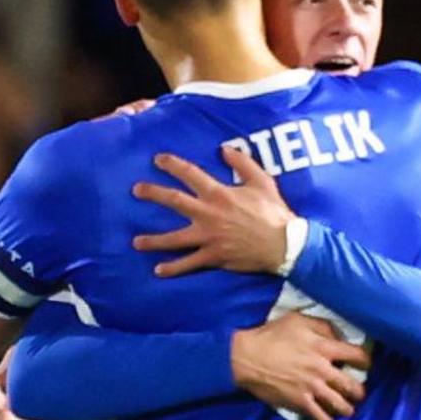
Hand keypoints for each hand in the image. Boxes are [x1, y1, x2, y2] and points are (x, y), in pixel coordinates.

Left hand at [131, 147, 295, 275]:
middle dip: (153, 194)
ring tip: (137, 242)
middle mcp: (208, 214)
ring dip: (154, 240)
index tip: (157, 160)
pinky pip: (189, 263)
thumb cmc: (274, 212)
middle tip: (136, 190)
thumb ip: (243, 163)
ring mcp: (209, 237)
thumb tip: (225, 149)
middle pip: (174, 201)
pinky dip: (173, 268)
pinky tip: (159, 270)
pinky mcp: (213, 256)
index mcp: (219, 193)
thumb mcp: (262, 181)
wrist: (284, 244)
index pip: (190, 174)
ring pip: (175, 238)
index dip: (172, 164)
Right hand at [230, 313, 368, 419]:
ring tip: (348, 410)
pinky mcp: (299, 402)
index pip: (356, 356)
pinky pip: (319, 416)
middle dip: (359, 392)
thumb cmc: (270, 336)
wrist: (247, 357)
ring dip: (347, 408)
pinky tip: (328, 419)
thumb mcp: (298, 321)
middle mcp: (322, 370)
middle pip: (352, 385)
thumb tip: (338, 334)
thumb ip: (322, 326)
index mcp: (324, 348)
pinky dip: (326, 419)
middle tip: (359, 393)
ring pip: (339, 404)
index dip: (366, 361)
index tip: (366, 364)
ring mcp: (312, 388)